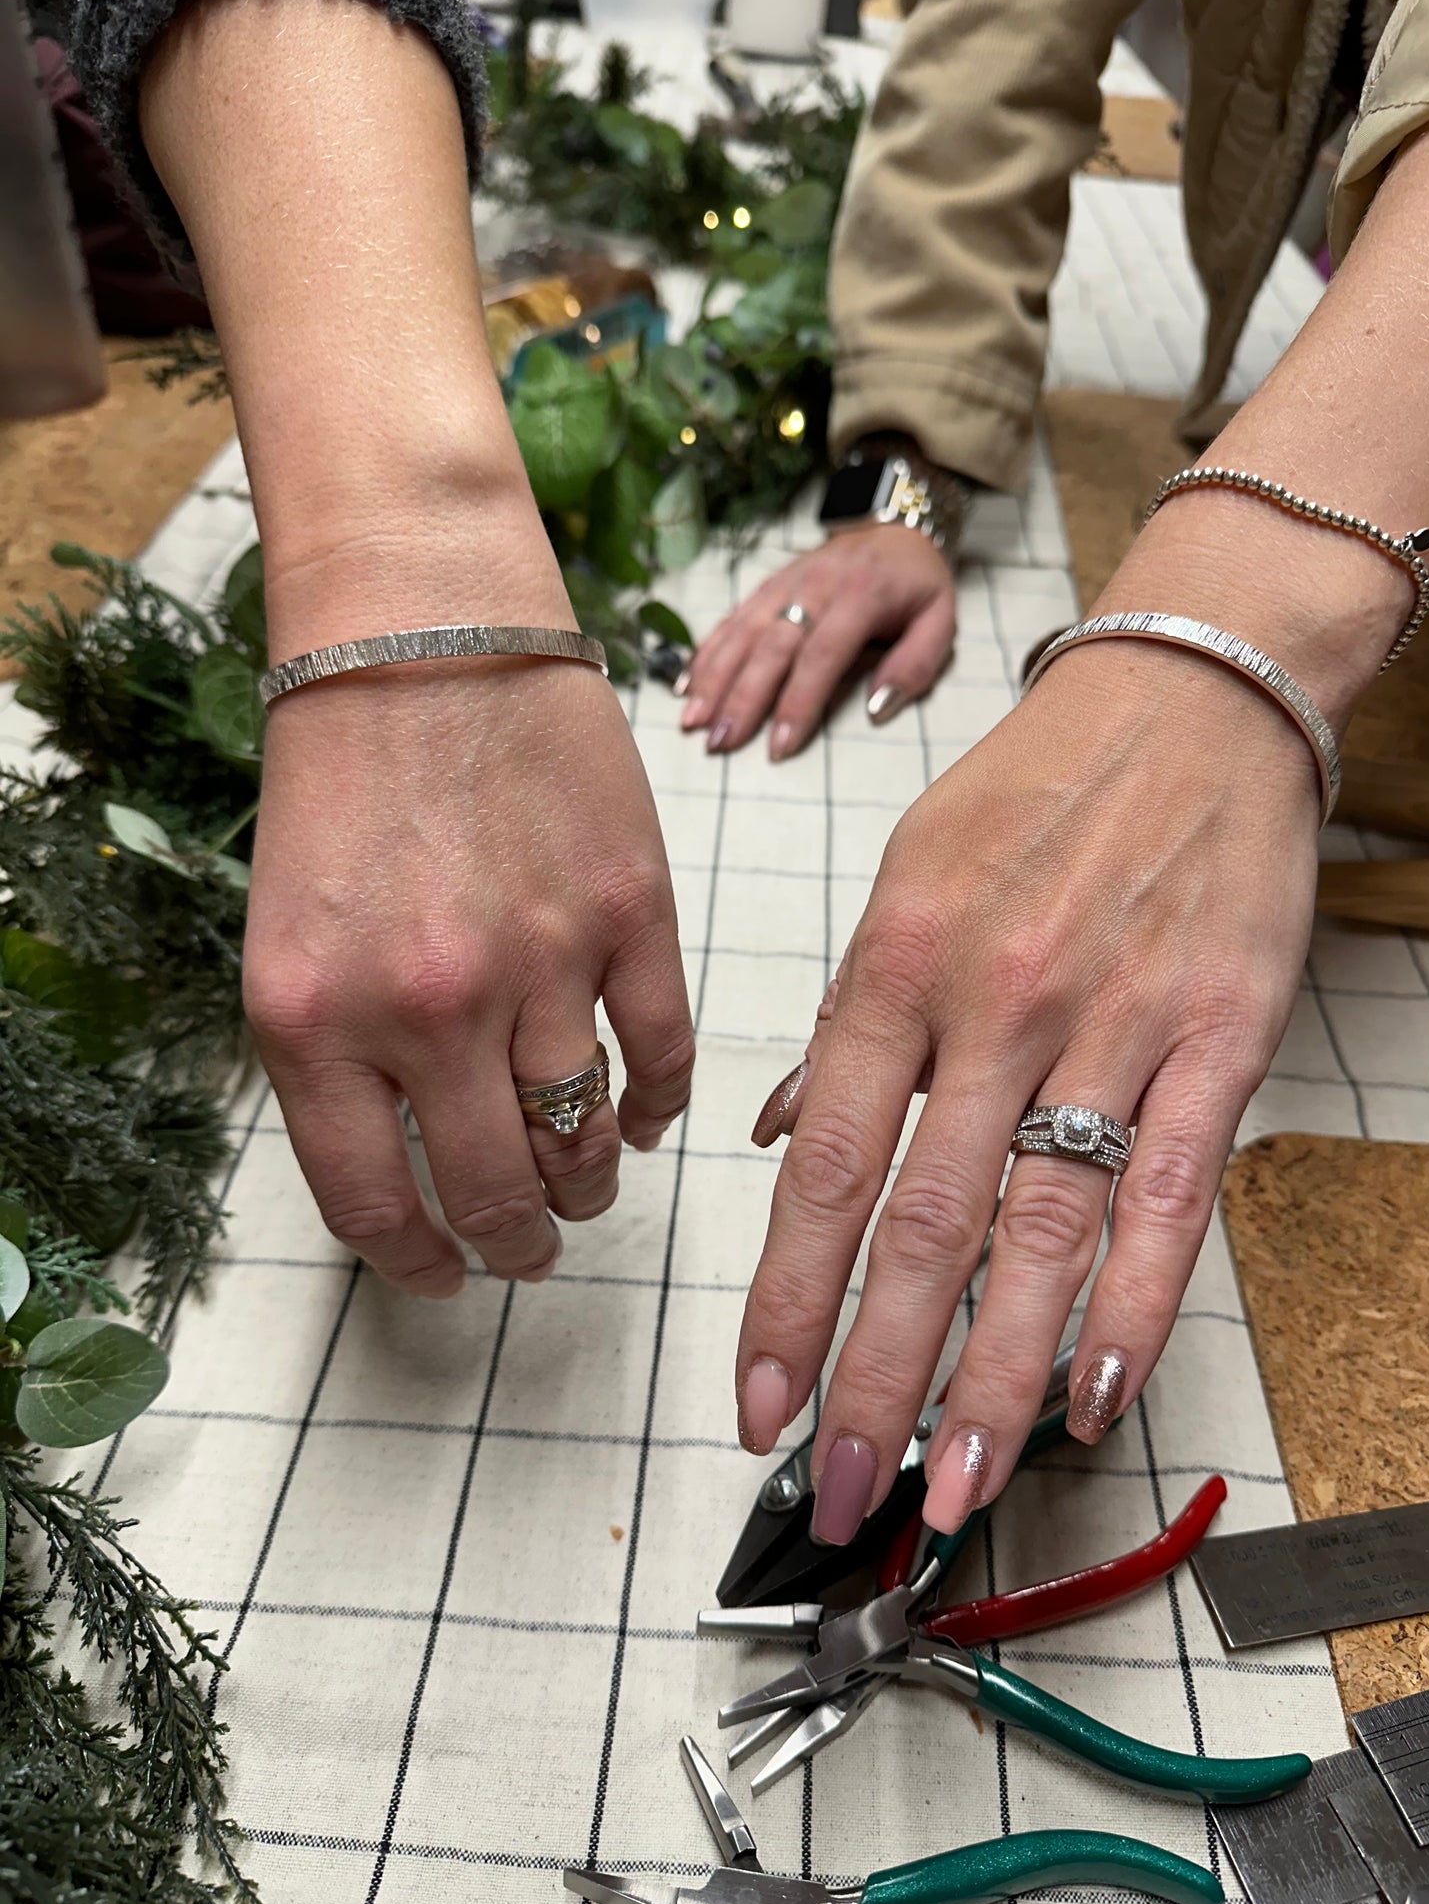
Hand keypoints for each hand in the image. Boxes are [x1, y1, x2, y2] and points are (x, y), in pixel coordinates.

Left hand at [244, 522, 693, 1298]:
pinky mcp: (631, 911)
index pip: (374, 1205)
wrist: (422, 629)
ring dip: (588, 1185)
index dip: (419, 1264)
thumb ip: (337, 1062)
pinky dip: (659, 1108)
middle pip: (494, 1191)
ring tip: (584, 1187)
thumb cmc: (344, 781)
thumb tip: (417, 1169)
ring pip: (585, 1138)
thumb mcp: (289, 938)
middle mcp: (425, 1007)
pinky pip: (664, 1057)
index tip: (444, 1274)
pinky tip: (646, 1117)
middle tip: (529, 1244)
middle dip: (516, 1242)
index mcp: (312, 1020)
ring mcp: (539, 959)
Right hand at [679, 522, 955, 759]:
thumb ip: (915, 665)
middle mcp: (815, 586)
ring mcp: (785, 583)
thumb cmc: (917, 586)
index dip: (798, 703)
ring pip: (742, 634)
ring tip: (692, 721)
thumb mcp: (941, 621)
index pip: (822, 655)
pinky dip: (706, 653)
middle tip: (719, 743)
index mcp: (862, 596)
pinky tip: (685, 685)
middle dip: (742, 699)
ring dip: (714, 679)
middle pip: (772, 647)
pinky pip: (731, 620)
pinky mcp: (766, 586)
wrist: (892, 525)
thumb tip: (876, 709)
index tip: (779, 747)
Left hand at [733, 630, 1321, 1542]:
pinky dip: (1134, 1302)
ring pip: (1042, 1231)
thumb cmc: (1030, 796)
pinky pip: (1170, 1193)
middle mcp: (995, 1003)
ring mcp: (1112, 1024)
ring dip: (997, 1376)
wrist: (1187, 702)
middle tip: (838, 1491)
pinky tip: (1094, 1393)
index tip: (754, 1402)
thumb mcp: (900, 882)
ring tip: (957, 1485)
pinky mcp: (1217, 1040)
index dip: (784, 1299)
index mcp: (898, 964)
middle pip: (924, 1225)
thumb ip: (846, 1021)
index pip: (825, 1167)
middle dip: (875, 1376)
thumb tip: (782, 1141)